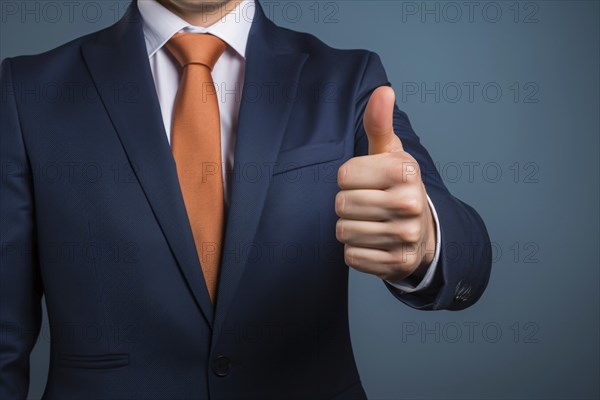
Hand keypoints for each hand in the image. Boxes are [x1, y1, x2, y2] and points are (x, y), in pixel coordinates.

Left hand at [335, 86, 435, 281]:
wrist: (422, 232)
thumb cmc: (396, 185)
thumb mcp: (390, 153)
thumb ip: (380, 123)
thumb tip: (383, 90)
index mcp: (405, 171)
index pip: (344, 175)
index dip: (350, 178)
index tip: (367, 181)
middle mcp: (410, 203)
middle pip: (341, 205)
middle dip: (348, 204)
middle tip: (369, 204)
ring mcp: (405, 236)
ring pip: (344, 232)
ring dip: (350, 228)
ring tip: (371, 223)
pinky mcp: (397, 264)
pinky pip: (351, 257)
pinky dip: (356, 251)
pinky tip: (374, 242)